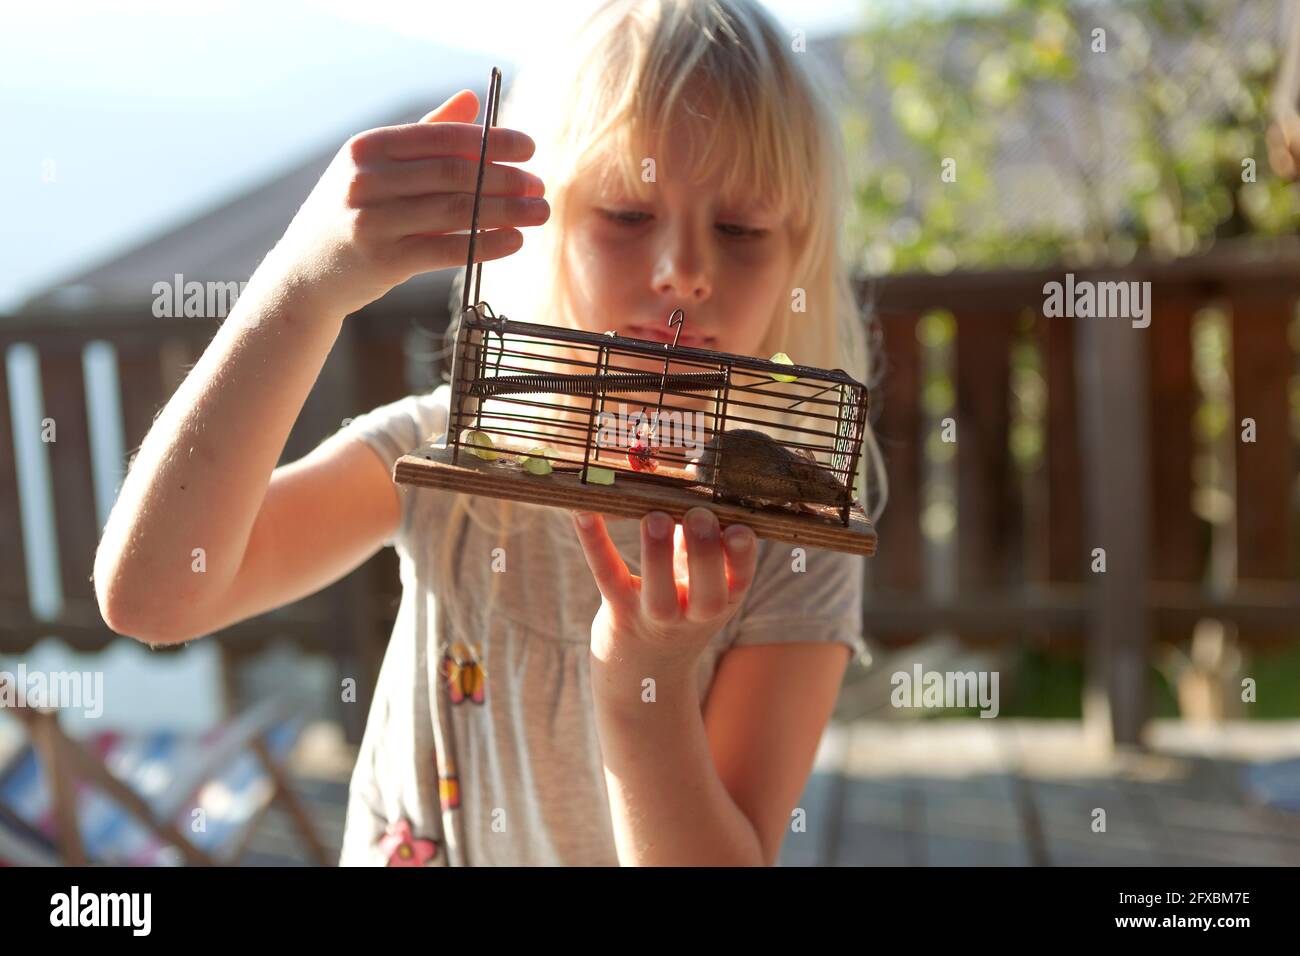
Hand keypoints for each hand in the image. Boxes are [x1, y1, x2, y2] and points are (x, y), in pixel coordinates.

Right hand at [256, 90, 548, 319]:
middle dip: (506, 178)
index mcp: (367, 148)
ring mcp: (372, 221)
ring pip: (456, 211)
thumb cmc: (352, 213)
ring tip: (539, 212)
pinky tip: (514, 241)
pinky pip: (448, 249)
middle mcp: (366, 180)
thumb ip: (425, 133)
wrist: (307, 274)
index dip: (491, 141)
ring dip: (507, 211)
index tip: (529, 147)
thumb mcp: (377, 168)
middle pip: (454, 173)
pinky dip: (486, 243)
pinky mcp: (384, 261)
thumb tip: (472, 99)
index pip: (441, 137)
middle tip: (539, 185)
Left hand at [570, 507, 758, 684]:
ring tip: (654, 518)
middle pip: (708, 592)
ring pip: (659, 593)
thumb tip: (688, 475)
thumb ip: (697, 535)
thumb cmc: (679, 602)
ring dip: (657, 554)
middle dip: (705, 552)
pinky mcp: (619, 612)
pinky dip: (595, 542)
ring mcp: (656, 618)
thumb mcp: (700, 578)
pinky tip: (584, 512)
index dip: (743, 555)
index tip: (739, 527)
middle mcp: (694, 614)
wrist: (644, 670)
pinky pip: (607, 575)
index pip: (741, 578)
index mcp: (724, 598)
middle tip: (699, 517)